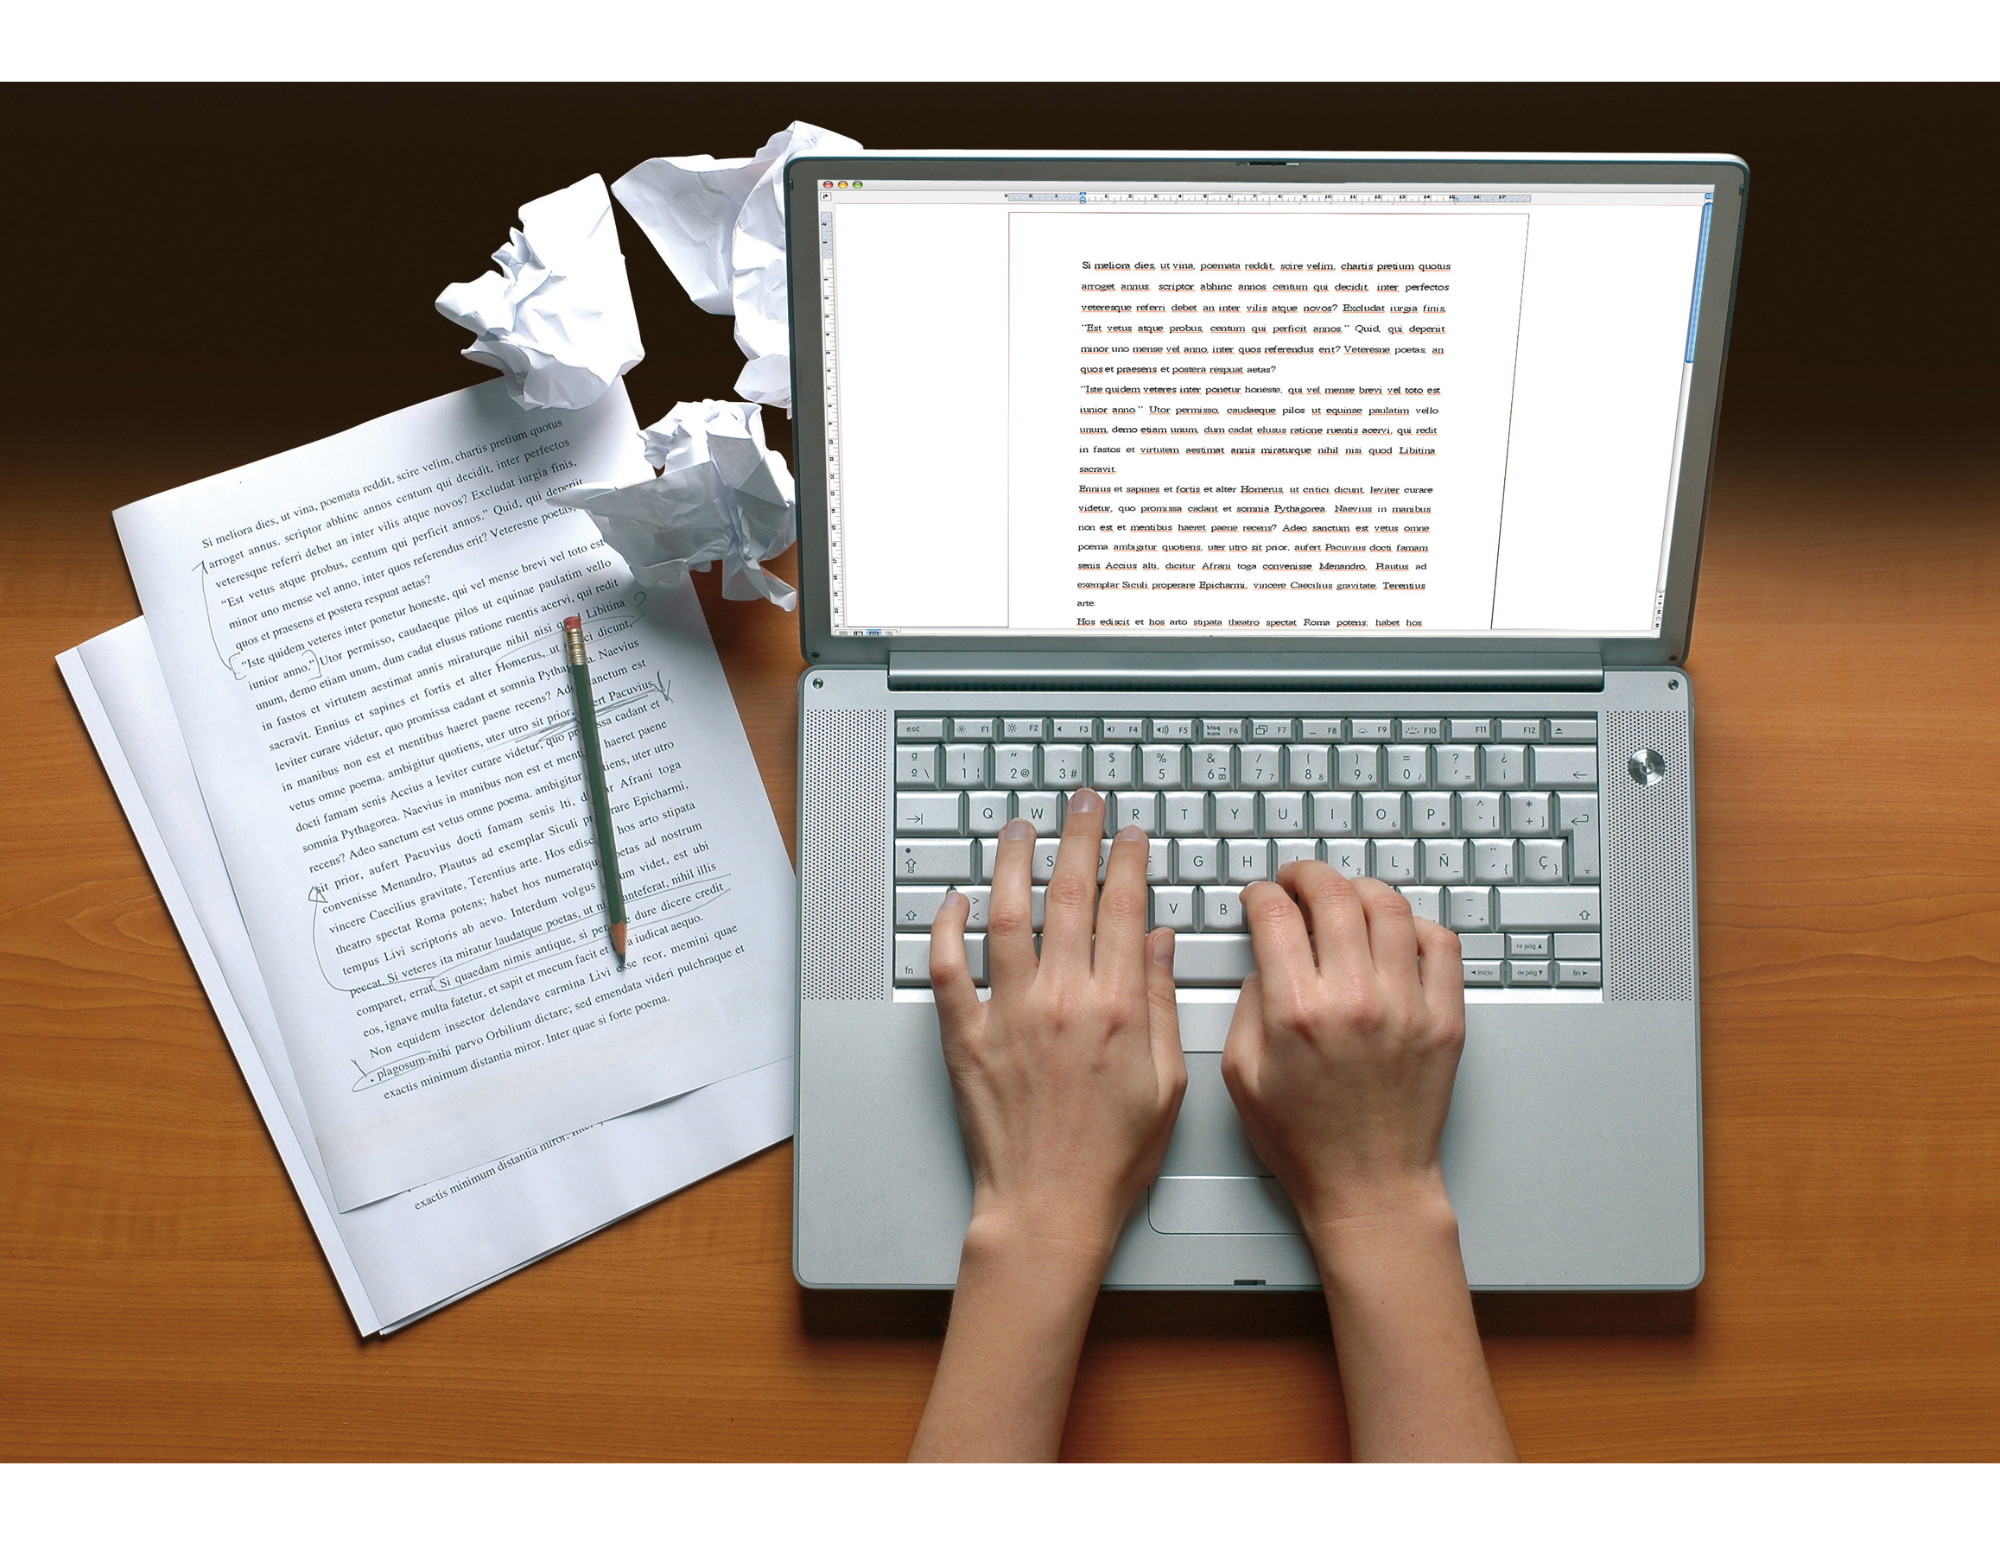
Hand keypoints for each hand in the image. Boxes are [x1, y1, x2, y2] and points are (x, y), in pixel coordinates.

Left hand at [929, 789, 1187, 1260]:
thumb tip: (1155, 940)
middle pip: (1068, 896)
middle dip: (1078, 839)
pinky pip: (947, 968)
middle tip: (1081, 805)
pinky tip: (954, 900)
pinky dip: (946, 927)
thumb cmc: (1112, 1157)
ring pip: (1004, 915)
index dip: (1129, 861)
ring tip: (1019, 831)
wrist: (1049, 1208)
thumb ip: (1158, 1002)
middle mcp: (1061, 1000)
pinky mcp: (966, 1037)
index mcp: (1117, 1009)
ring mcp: (1009, 1015)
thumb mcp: (1165, 1081)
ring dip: (1012, 863)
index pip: (1123, 910)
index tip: (1130, 835)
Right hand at [1221, 863, 1512, 1461]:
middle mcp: (1355, 1001)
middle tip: (1298, 879)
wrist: (1370, 1185)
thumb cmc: (1305, 1142)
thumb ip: (1247, 1006)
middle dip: (1308, 875)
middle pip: (1334, 895)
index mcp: (1297, 1013)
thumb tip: (1265, 959)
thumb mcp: (1241, 1075)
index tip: (1259, 896)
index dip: (1261, 894)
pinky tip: (1395, 933)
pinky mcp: (1444, 1020)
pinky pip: (1440, 944)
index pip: (1277, 916)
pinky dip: (1416, 924)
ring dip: (1360, 890)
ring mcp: (1407, 1007)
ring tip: (1346, 898)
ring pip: (1390, 908)